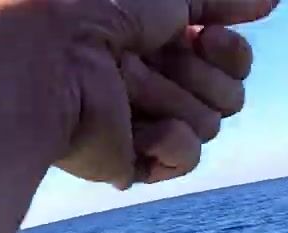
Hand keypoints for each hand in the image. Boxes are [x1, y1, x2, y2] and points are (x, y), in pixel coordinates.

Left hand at [42, 0, 276, 187]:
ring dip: (174, 98)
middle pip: (230, 96)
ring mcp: (144, 123)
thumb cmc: (100, 6)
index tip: (204, 35)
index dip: (230, 52)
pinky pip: (187, 157)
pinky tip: (139, 127)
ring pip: (210, 124)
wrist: (55, 55)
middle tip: (155, 59)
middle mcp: (155, 82)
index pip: (232, 61)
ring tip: (128, 86)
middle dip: (201, 75)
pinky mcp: (134, 160)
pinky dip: (169, 140)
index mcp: (160, 43)